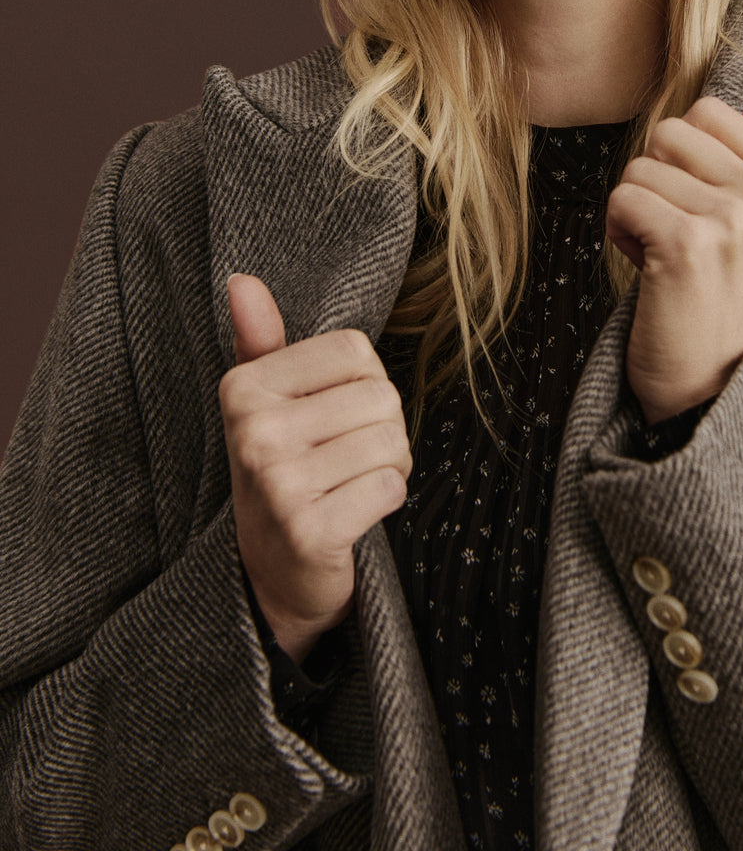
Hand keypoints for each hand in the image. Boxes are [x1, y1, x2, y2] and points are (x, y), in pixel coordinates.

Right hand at [219, 274, 412, 661]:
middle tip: (342, 460)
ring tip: (348, 485)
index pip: (356, 352)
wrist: (272, 571)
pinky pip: (389, 487)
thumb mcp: (265, 401)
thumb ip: (261, 339)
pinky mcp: (309, 529)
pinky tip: (351, 513)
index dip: (363, 384)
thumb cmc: (281, 468)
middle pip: (381, 396)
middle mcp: (254, 431)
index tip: (330, 418)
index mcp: (245, 388)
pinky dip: (385, 501)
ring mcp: (277, 483)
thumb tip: (242, 281)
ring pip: (390, 442)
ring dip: (386, 467)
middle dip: (381, 430)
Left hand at [605, 95, 742, 422]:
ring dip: (635, 208)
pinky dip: (617, 229)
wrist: (706, 372)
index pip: (708, 112)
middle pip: (670, 132)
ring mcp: (733, 219)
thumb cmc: (724, 288)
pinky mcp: (688, 243)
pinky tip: (643, 263)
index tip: (700, 205)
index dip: (685, 156)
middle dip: (656, 177)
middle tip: (675, 228)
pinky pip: (622, 196)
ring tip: (661, 251)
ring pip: (640, 165)